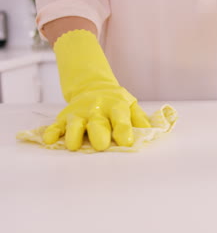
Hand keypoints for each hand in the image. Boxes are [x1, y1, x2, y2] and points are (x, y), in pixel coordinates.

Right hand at [43, 29, 150, 150]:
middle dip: (99, 133)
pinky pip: (56, 125)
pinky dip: (52, 132)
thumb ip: (139, 118)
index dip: (124, 130)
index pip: (121, 118)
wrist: (93, 86)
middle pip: (97, 122)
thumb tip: (150, 131)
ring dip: (74, 134)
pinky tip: (50, 140)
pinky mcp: (64, 117)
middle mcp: (97, 109)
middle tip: (101, 145)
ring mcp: (79, 113)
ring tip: (74, 146)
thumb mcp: (131, 105)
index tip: (126, 142)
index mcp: (116, 106)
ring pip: (75, 124)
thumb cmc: (116, 102)